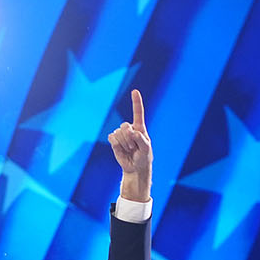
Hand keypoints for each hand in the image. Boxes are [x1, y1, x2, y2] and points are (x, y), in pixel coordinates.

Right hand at [108, 88, 151, 202]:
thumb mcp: (146, 149)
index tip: (135, 91)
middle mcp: (130, 128)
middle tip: (134, 147)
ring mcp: (121, 134)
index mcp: (140, 128)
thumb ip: (141, 139)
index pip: (138, 113)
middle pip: (125, 126)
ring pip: (118, 133)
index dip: (136, 102)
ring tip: (130, 150)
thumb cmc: (143, 157)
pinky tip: (122, 150)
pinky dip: (117, 145)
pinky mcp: (114, 140)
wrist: (135, 167)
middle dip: (130, 138)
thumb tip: (132, 132)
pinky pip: (112, 138)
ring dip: (125, 144)